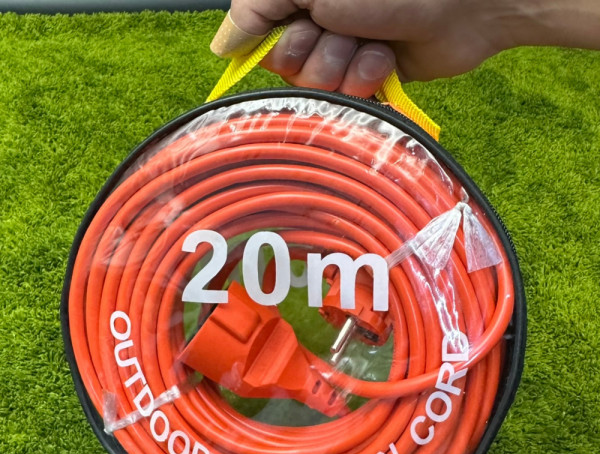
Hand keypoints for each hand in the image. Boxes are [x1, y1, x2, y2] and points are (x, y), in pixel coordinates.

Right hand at [220, 0, 599, 96]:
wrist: (463, 4)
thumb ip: (259, 9)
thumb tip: (220, 47)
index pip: (261, 36)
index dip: (277, 41)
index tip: (301, 27)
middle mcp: (318, 23)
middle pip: (289, 66)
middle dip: (317, 50)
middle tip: (343, 27)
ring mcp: (344, 50)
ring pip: (320, 85)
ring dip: (347, 63)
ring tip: (373, 40)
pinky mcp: (368, 76)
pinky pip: (349, 97)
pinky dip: (369, 77)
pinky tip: (388, 58)